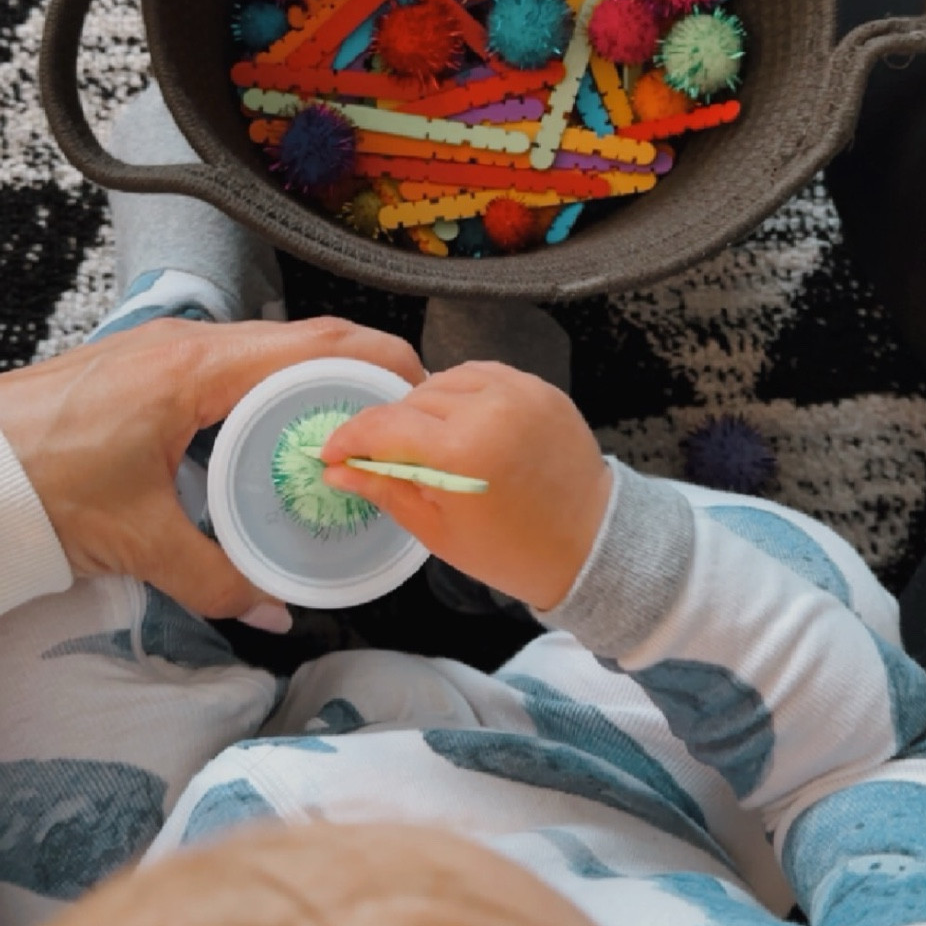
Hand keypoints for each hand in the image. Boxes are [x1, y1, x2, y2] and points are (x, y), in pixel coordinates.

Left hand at [0, 317, 423, 623]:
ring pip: (266, 349)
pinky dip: (271, 388)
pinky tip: (278, 431)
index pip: (314, 345)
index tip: (421, 391)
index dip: (378, 362)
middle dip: (359, 370)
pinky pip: (232, 363)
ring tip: (351, 427)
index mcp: (196, 367)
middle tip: (401, 415)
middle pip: (301, 340)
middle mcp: (186, 341)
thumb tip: (270, 611)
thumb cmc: (38, 484)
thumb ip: (214, 576)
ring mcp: (165, 347)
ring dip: (314, 378)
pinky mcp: (147, 365)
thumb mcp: (138, 539)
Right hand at [320, 362, 612, 612]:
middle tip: (389, 459)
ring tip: (430, 442)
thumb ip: (386, 490)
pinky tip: (462, 421)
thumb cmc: (511, 550)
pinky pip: (481, 374)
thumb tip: (336, 470)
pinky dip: (462, 393)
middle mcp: (488, 408)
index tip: (333, 452)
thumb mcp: (438, 531)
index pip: (384, 426)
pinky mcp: (537, 386)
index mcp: (460, 452)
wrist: (592, 543)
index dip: (350, 437)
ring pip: (443, 381)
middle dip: (392, 428)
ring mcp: (517, 391)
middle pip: (412, 401)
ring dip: (427, 407)